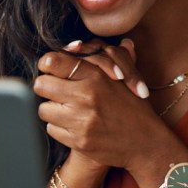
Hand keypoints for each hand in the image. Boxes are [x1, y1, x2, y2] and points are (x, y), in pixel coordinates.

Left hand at [33, 38, 168, 170]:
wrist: (146, 144)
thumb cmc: (134, 107)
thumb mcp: (125, 77)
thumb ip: (102, 58)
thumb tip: (79, 42)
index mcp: (96, 76)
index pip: (52, 61)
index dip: (48, 65)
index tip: (51, 70)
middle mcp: (86, 97)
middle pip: (41, 85)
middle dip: (47, 87)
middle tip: (56, 91)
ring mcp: (81, 121)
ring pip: (43, 109)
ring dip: (53, 110)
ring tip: (68, 110)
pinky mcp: (78, 141)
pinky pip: (51, 129)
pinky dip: (59, 127)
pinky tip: (74, 126)